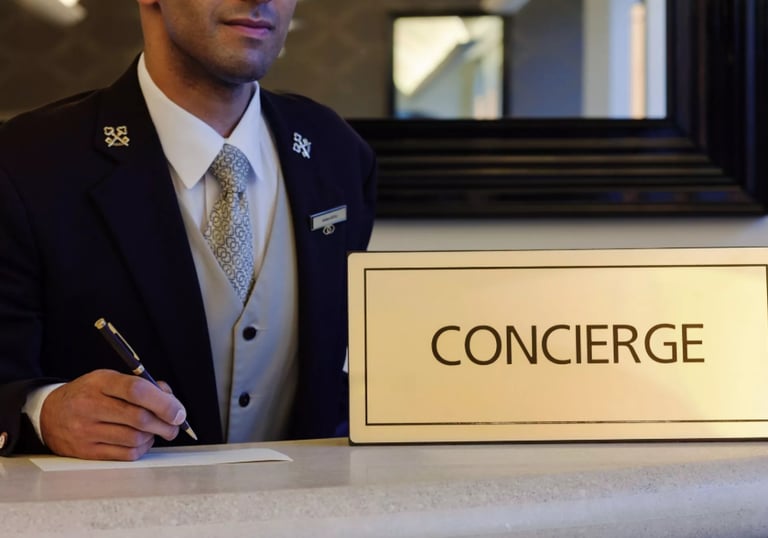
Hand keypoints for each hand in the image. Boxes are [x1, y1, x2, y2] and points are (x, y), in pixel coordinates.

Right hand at [40, 369, 187, 460]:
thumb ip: (142, 385)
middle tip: (175, 425)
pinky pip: (125, 454)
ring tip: (156, 431)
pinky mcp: (86, 451)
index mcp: (100, 382)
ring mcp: (86, 431)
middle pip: (139, 418)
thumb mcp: (110, 379)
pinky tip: (142, 441)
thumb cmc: (89, 394)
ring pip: (134, 438)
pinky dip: (141, 449)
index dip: (163, 402)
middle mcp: (91, 406)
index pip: (137, 391)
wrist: (50, 414)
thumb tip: (171, 400)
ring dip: (154, 436)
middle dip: (166, 424)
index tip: (179, 412)